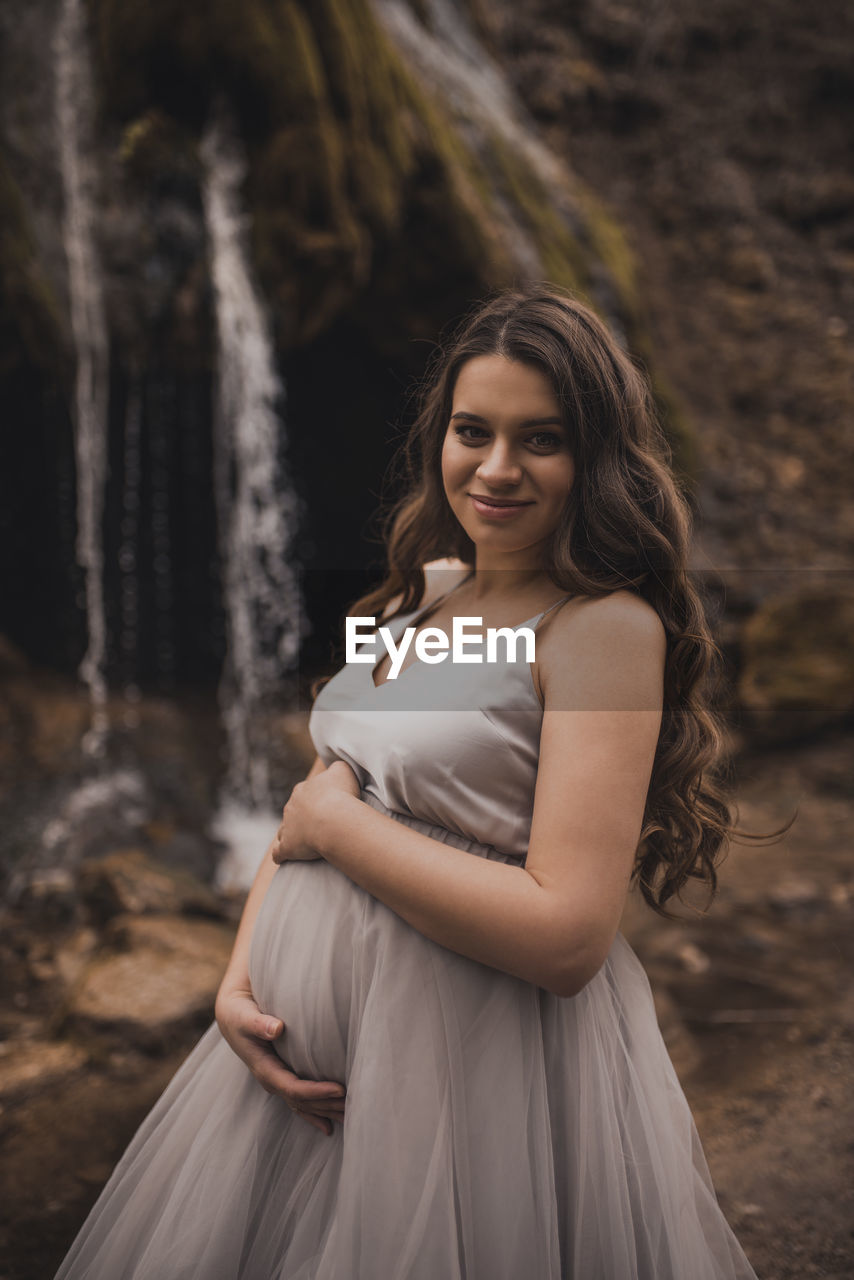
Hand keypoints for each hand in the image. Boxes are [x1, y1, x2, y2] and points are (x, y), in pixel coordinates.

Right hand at [215, 985, 345, 1136]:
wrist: (232, 1016)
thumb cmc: (239, 1014)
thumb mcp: (245, 1016)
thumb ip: (259, 1023)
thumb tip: (277, 1029)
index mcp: (264, 1068)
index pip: (293, 1088)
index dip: (316, 1091)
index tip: (340, 1089)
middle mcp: (271, 1080)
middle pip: (302, 1101)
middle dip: (327, 1105)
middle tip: (355, 1105)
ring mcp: (277, 1081)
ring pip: (303, 1104)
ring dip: (325, 1111)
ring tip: (350, 1116)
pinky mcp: (282, 1077)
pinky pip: (300, 1100)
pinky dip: (315, 1112)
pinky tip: (328, 1125)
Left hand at [273, 759, 360, 865]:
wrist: (333, 819)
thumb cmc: (341, 795)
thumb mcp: (343, 771)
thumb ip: (337, 768)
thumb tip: (336, 769)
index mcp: (303, 790)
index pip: (305, 793)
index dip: (315, 800)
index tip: (327, 806)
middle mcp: (291, 807)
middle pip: (293, 811)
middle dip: (302, 817)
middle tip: (319, 825)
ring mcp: (286, 827)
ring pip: (284, 830)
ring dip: (290, 835)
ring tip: (302, 842)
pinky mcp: (287, 847)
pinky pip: (278, 852)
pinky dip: (281, 854)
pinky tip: (284, 858)